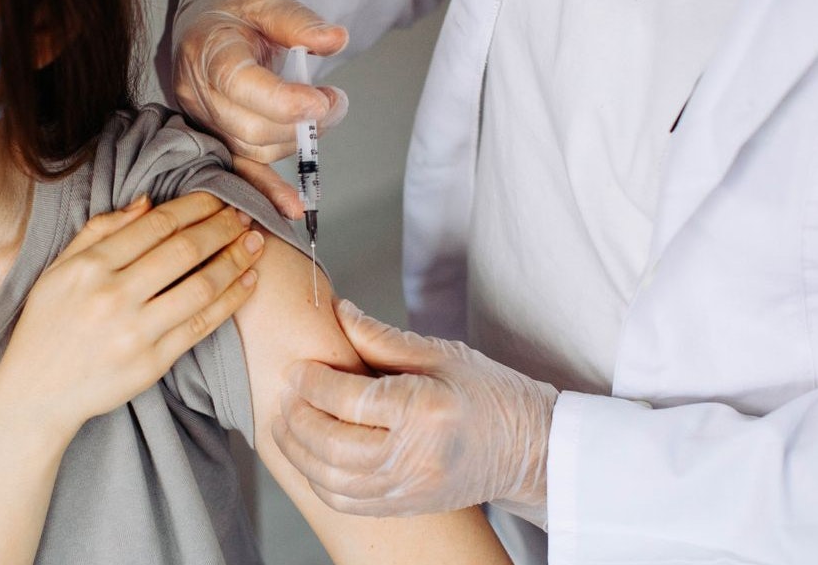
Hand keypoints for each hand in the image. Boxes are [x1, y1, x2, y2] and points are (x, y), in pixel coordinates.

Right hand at [0, 192, 264, 443]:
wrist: (37, 393)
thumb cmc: (48, 326)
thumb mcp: (59, 269)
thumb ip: (99, 230)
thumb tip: (147, 202)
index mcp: (89, 267)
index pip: (155, 225)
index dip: (194, 207)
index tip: (217, 198)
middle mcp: (113, 296)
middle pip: (184, 250)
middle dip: (222, 227)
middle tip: (244, 215)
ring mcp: (135, 332)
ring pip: (200, 286)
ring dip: (235, 259)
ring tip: (255, 242)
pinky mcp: (153, 363)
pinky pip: (202, 325)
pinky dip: (231, 300)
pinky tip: (248, 281)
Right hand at [170, 0, 348, 217]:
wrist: (205, 21)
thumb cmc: (234, 10)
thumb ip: (298, 21)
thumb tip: (336, 39)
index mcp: (208, 52)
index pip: (241, 85)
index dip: (284, 101)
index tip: (322, 100)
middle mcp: (198, 92)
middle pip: (250, 128)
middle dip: (302, 124)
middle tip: (336, 102)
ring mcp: (204, 121)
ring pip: (253, 150)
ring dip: (296, 141)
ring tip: (324, 113)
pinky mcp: (217, 138)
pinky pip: (241, 170)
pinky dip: (268, 190)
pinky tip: (293, 208)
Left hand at [272, 299, 558, 518]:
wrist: (532, 448)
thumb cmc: (490, 394)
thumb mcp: (442, 353)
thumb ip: (381, 337)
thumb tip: (337, 311)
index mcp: (426, 409)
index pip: (349, 399)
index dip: (313, 383)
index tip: (296, 369)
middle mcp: (416, 455)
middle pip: (332, 444)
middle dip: (297, 418)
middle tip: (285, 395)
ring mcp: (410, 488)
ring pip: (332, 479)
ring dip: (299, 453)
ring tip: (286, 424)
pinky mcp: (406, 506)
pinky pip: (347, 501)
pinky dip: (319, 480)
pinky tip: (309, 456)